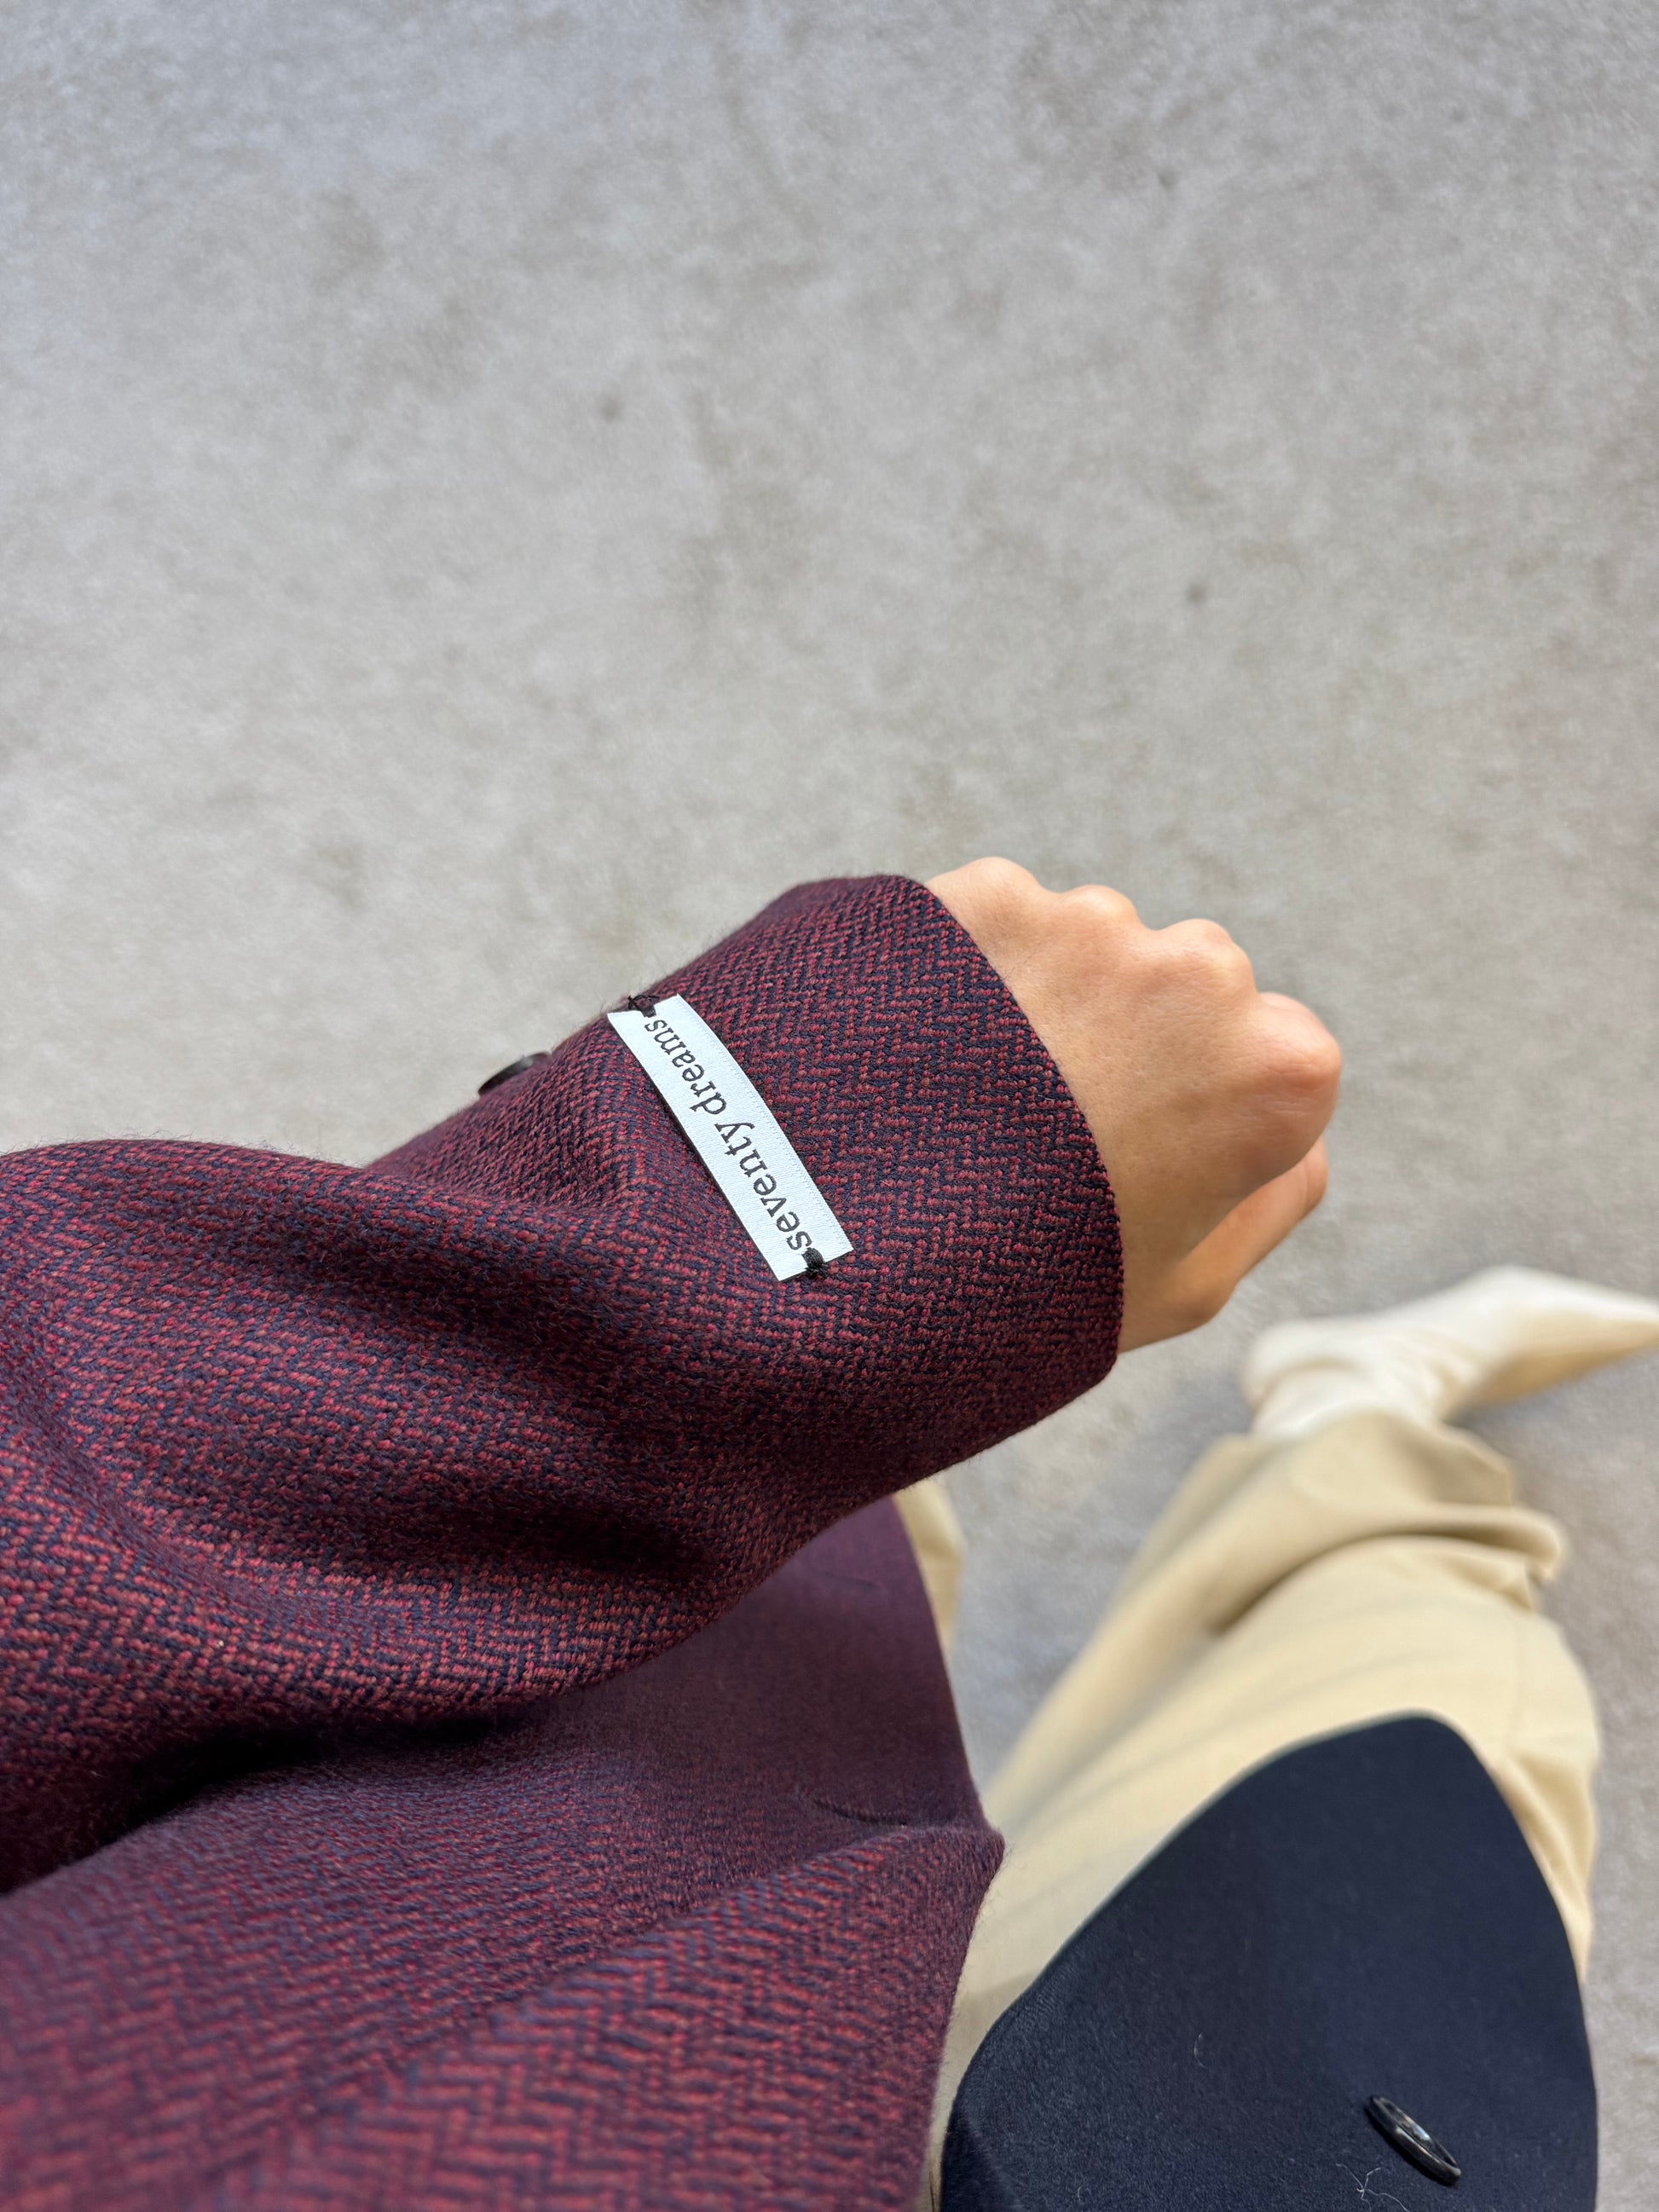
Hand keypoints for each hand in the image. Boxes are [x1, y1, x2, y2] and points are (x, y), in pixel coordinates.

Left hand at [926, 858, 1339, 1352]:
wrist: (835, 1238)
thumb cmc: (1026, 1287)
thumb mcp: (1182, 1289)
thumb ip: (1270, 1205)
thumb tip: (1299, 1145)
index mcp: (1277, 1069)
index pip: (1276, 1059)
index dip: (1209, 1111)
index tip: (1142, 1156)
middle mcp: (1200, 972)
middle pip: (1186, 988)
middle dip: (1138, 1037)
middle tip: (1051, 1128)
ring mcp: (1088, 925)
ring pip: (1092, 947)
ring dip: (1054, 998)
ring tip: (975, 1098)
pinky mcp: (988, 895)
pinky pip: (1000, 927)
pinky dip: (969, 973)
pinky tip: (925, 1053)